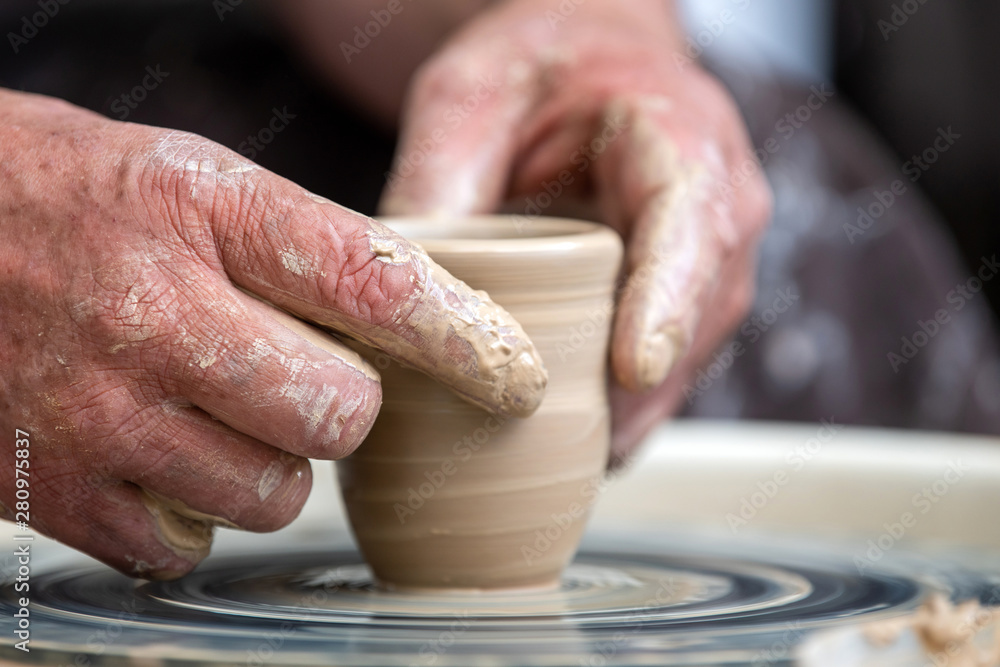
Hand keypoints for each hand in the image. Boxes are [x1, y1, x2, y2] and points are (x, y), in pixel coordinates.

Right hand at [0, 89, 544, 577]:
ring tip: (223, 411)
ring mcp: (101, 413)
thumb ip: (303, 246)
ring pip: (274, 494)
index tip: (513, 374)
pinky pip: (190, 544)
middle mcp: (154, 316)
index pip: (376, 284)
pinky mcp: (57, 491)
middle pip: (339, 416)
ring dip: (273, 463)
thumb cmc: (74, 198)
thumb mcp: (195, 181)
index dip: (464, 338)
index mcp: (204, 215)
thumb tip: (421, 318)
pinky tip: (165, 452)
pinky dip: (196, 510)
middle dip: (347, 408)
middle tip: (311, 379)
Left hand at [380, 0, 770, 462]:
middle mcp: (719, 206)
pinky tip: (564, 445)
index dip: (667, 300)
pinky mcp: (686, 303)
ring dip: (627, 413)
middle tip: (559, 448)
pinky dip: (618, 410)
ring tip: (553, 463)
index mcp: (679, 135)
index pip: (691, 223)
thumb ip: (441, 172)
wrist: (589, 67)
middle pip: (697, 313)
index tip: (633, 369)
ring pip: (687, 358)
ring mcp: (710, 263)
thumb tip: (406, 287)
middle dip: (636, 388)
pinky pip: (667, 370)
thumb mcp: (470, 91)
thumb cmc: (537, 67)